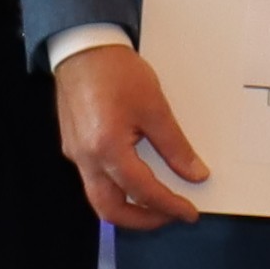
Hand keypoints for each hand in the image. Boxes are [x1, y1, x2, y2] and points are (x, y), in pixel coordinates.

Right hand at [54, 44, 206, 231]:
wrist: (83, 49)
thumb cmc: (118, 73)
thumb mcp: (155, 109)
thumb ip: (175, 146)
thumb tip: (195, 174)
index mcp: (106, 149)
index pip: (142, 191)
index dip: (169, 206)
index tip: (189, 213)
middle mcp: (85, 158)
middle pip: (109, 209)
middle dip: (142, 219)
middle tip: (171, 216)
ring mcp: (76, 153)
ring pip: (99, 196)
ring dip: (128, 206)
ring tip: (158, 202)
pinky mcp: (74, 145)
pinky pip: (95, 178)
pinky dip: (118, 187)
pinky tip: (139, 179)